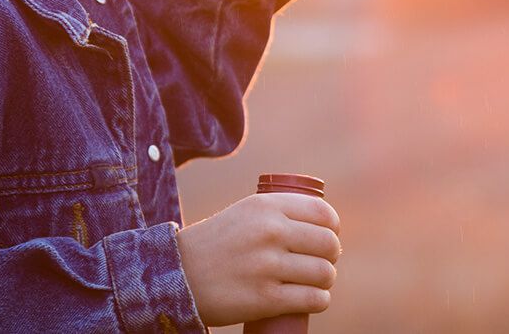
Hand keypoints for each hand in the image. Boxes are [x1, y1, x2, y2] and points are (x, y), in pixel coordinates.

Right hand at [174, 192, 340, 325]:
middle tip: (318, 263)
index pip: (324, 214)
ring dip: (325, 281)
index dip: (332, 229)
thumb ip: (279, 213)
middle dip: (329, 256)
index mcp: (266, 206)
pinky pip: (315, 299)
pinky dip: (319, 301)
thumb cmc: (217, 245)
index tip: (325, 238)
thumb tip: (323, 226)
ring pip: (325, 273)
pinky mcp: (266, 298)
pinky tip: (311, 299)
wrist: (177, 276)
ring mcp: (268, 265)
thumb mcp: (246, 213)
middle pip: (329, 244)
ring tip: (313, 283)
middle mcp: (270, 232)